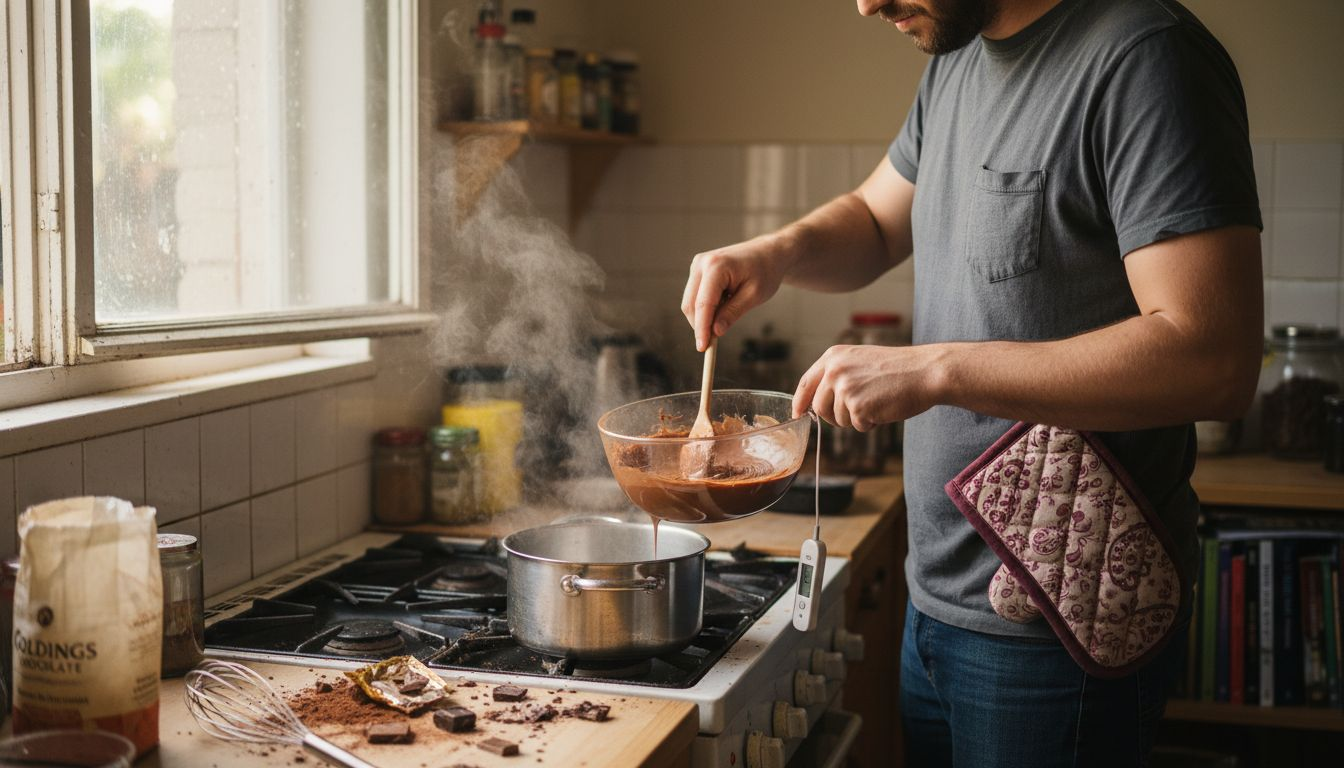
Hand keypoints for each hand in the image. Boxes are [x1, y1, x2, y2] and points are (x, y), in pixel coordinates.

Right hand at [681, 236, 789, 351]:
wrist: (768, 253)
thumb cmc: (765, 271)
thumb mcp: (754, 296)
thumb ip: (733, 313)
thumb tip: (715, 332)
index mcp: (716, 266)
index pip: (703, 304)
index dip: (701, 329)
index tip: (703, 348)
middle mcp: (701, 263)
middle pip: (690, 304)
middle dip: (700, 325)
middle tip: (713, 344)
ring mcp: (697, 265)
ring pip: (690, 302)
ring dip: (703, 317)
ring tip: (726, 317)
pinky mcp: (698, 271)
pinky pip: (695, 296)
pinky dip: (705, 309)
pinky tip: (723, 306)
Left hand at [792, 344, 944, 429]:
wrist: (925, 371)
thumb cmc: (898, 369)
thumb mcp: (861, 361)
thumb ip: (838, 376)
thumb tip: (817, 402)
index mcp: (834, 356)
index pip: (806, 382)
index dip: (800, 400)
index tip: (797, 413)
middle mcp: (835, 370)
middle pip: (819, 407)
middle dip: (835, 416)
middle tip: (858, 411)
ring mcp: (845, 388)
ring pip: (838, 420)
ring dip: (856, 418)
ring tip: (877, 401)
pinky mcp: (857, 406)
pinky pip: (856, 426)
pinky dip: (870, 423)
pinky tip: (884, 407)